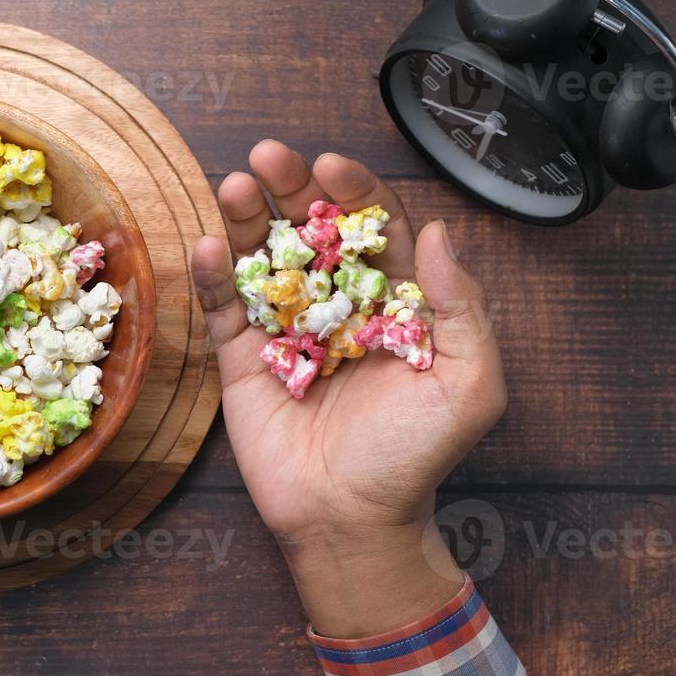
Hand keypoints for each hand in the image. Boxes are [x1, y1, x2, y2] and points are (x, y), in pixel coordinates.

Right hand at [190, 140, 505, 635]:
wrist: (350, 519)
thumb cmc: (414, 456)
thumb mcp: (467, 383)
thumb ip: (461, 307)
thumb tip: (440, 232)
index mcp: (393, 303)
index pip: (373, 228)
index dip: (353, 192)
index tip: (332, 166)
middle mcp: (336, 307)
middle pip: (309, 230)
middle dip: (290, 188)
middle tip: (269, 156)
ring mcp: (285, 330)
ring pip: (262, 259)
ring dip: (246, 218)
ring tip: (235, 185)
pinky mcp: (242, 360)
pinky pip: (223, 309)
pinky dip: (213, 275)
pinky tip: (209, 244)